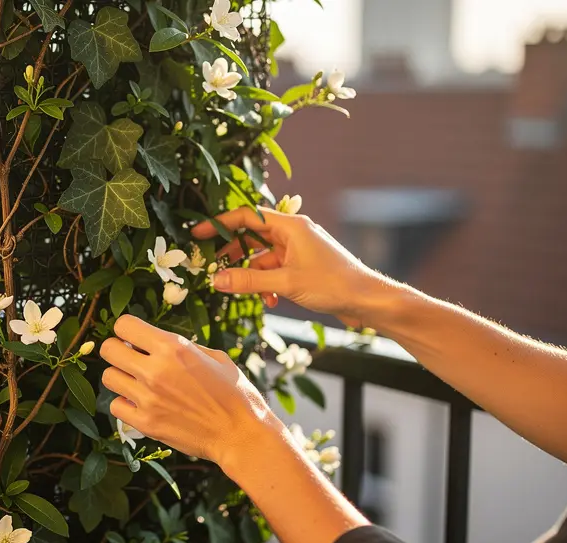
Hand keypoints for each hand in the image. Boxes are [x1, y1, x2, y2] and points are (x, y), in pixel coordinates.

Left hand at [99, 315, 273, 467]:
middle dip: (117, 350)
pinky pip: (115, 406)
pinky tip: (140, 403)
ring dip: (120, 376)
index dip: (126, 329)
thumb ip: (181, 346)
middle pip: (108, 349)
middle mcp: (155, 370)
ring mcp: (148, 398)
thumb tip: (155, 341)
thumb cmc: (234, 393)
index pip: (124, 325)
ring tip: (136, 381)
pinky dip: (124, 403)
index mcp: (173, 347)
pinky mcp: (145, 423)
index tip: (134, 338)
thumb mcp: (213, 356)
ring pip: (108, 377)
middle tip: (130, 357)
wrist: (241, 434)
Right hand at [191, 206, 386, 324]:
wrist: (367, 300)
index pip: (247, 217)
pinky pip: (275, 270)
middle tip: (214, 267)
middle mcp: (293, 233)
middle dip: (233, 254)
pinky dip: (267, 284)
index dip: (220, 224)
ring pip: (262, 257)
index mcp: (290, 226)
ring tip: (244, 292)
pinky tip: (270, 300)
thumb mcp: (286, 283)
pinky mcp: (303, 266)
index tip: (199, 234)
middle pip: (252, 236)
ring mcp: (298, 250)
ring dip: (252, 275)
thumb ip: (249, 281)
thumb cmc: (333, 284)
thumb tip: (217, 280)